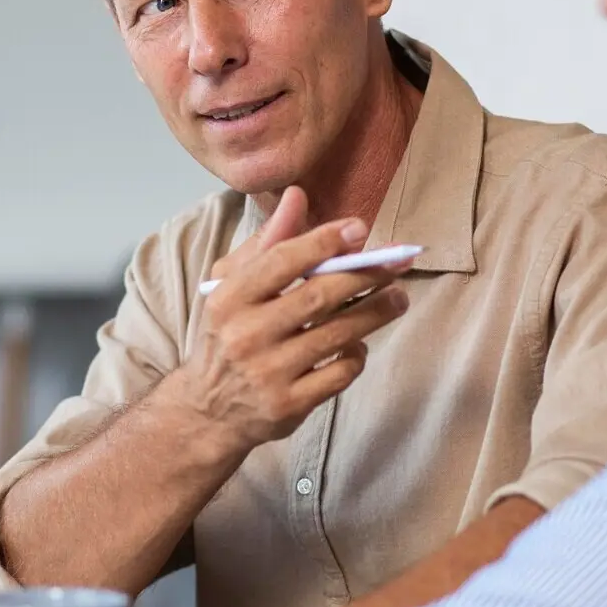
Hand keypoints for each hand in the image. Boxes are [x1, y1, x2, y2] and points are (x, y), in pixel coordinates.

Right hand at [178, 187, 411, 452]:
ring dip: (376, 313)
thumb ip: (267, 241)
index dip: (324, 242)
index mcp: (229, 298)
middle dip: (364, 277)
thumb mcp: (232, 285)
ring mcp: (268, 373)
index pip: (282, 261)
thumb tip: (297, 196)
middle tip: (395, 266)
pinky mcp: (289, 405)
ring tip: (398, 298)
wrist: (207, 410)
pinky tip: (359, 342)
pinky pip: (339, 373)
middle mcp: (246, 335)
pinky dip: (356, 355)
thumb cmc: (228, 334)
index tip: (359, 229)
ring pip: (337, 335)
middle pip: (318, 297)